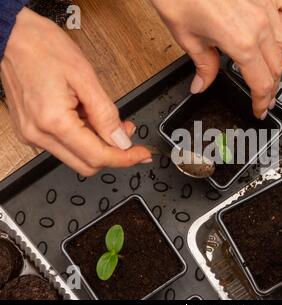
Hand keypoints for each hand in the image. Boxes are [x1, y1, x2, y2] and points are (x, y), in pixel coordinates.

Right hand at [1, 8, 151, 176]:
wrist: (11, 36)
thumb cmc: (42, 47)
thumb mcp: (85, 77)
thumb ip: (106, 114)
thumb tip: (121, 140)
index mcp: (53, 122)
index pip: (97, 156)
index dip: (125, 158)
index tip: (142, 155)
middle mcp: (38, 135)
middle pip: (86, 165)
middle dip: (112, 153)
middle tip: (126, 134)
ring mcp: (32, 135)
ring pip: (76, 156)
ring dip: (98, 144)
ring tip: (104, 116)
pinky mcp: (31, 130)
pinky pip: (64, 145)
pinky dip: (82, 137)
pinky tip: (87, 115)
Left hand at [151, 0, 281, 119]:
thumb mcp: (186, 36)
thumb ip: (203, 64)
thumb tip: (202, 85)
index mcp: (240, 41)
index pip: (261, 83)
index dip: (262, 102)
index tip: (260, 110)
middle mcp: (260, 24)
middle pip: (278, 67)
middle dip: (271, 86)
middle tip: (262, 94)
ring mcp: (268, 5)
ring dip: (279, 57)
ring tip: (265, 62)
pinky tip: (275, 26)